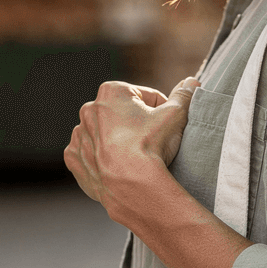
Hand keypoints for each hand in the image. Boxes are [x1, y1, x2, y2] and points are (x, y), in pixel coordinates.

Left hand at [64, 78, 197, 219]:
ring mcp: (79, 136)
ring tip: (136, 158)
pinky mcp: (75, 159)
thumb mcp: (175, 115)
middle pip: (123, 116)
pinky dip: (102, 160)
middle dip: (137, 126)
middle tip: (153, 144)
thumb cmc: (151, 145)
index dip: (161, 111)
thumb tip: (192, 83)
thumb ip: (183, 96)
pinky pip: (90, 156)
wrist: (131, 184)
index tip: (166, 127)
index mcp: (111, 91)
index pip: (145, 97)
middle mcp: (89, 109)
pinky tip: (118, 168)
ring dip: (118, 143)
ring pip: (105, 136)